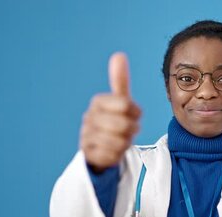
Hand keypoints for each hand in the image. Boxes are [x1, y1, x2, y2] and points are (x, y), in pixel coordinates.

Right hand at [80, 52, 141, 171]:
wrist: (99, 148)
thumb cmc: (113, 121)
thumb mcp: (119, 102)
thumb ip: (120, 81)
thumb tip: (119, 55)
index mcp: (98, 102)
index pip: (125, 104)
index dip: (135, 112)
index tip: (134, 115)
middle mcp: (89, 118)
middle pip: (123, 124)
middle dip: (131, 129)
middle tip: (129, 130)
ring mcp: (86, 137)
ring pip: (117, 141)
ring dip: (125, 143)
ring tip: (121, 140)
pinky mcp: (88, 155)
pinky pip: (111, 156)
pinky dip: (117, 155)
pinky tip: (114, 151)